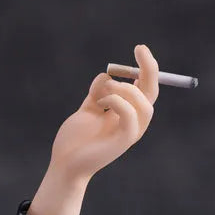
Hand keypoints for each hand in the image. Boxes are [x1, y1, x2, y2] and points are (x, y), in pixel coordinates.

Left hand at [49, 44, 159, 182]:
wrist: (63, 164)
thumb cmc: (74, 141)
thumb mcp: (87, 111)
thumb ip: (97, 94)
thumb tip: (105, 74)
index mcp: (125, 114)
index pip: (144, 88)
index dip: (145, 68)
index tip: (139, 49)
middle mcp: (131, 122)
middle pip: (151, 92)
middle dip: (149, 68)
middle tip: (139, 49)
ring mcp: (129, 132)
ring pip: (145, 104)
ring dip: (127, 89)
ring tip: (104, 91)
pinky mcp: (123, 141)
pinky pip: (131, 117)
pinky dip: (119, 103)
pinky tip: (102, 103)